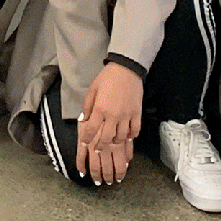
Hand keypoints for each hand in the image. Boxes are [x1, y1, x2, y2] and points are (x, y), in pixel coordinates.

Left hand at [76, 62, 143, 184]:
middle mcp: (113, 115)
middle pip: (106, 139)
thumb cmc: (107, 78)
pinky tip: (127, 138)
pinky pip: (134, 131)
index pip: (91, 130)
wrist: (126, 69)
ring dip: (115, 143)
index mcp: (100, 109)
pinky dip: (130, 137)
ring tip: (112, 146)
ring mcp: (127, 116)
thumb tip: (83, 120)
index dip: (86, 139)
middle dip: (100, 147)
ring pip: (121, 138)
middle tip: (98, 151)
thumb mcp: (92, 90)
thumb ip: (87, 107)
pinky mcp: (137, 114)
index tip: (85, 144)